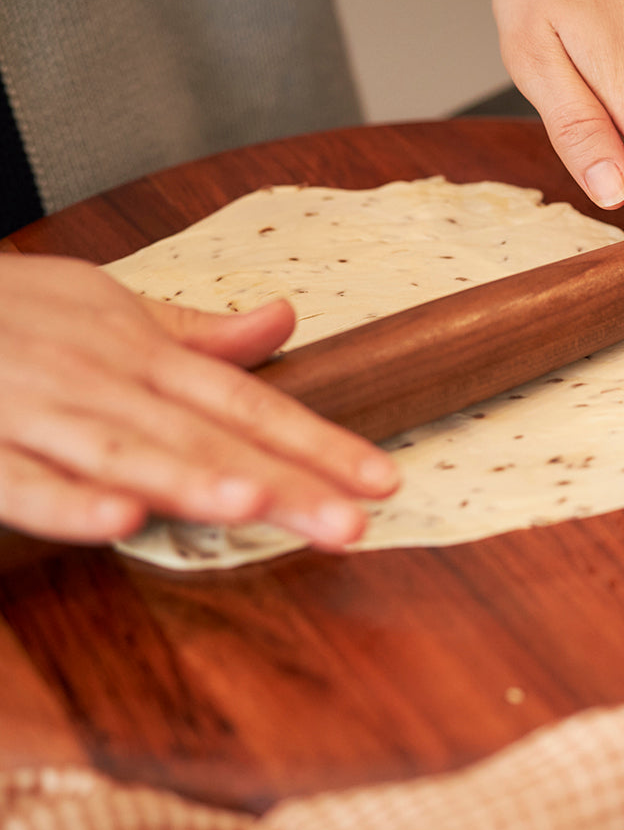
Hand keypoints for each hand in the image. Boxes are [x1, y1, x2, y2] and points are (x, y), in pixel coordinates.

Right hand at [0, 255, 398, 546]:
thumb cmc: (13, 311)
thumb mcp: (108, 306)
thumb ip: (196, 333)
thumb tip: (283, 319)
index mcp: (141, 351)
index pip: (248, 400)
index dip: (317, 441)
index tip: (381, 480)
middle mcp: (101, 377)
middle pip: (206, 435)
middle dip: (281, 481)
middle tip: (351, 522)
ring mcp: (36, 408)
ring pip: (124, 450)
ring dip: (190, 478)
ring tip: (257, 505)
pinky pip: (21, 478)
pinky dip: (67, 501)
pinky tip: (121, 520)